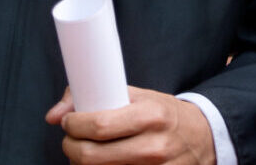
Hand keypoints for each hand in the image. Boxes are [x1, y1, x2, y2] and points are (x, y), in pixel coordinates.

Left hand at [45, 87, 215, 164]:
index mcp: (150, 115)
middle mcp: (153, 146)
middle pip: (94, 156)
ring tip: (84, 152)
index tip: (67, 121)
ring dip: (83, 164)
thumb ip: (100, 97)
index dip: (74, 125)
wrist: (202, 138)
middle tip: (69, 140)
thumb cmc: (164, 115)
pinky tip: (102, 164)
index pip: (100, 125)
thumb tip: (54, 114)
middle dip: (72, 148)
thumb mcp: (140, 97)